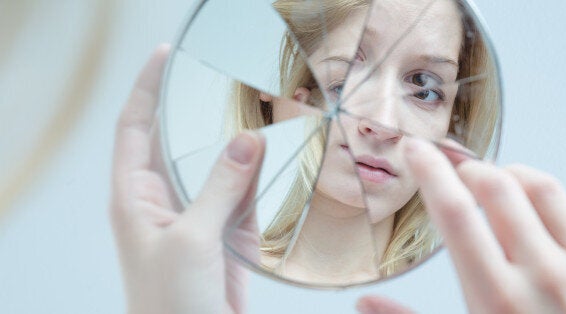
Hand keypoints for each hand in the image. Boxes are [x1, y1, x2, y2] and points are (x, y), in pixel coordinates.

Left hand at [110, 45, 264, 313]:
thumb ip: (219, 187)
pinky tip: (269, 165)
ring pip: (212, 169)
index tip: (166, 55)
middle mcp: (161, 202)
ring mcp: (193, 218)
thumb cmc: (168, 304)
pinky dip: (252, 181)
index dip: (145, 88)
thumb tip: (246, 141)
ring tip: (257, 117)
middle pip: (176, 143)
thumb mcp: (191, 238)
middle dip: (198, 114)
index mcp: (135, 198)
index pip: (133, 127)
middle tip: (227, 83)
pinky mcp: (219, 235)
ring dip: (233, 148)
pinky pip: (236, 197)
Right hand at [357, 139, 565, 312]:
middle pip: (498, 187)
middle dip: (469, 169)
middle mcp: (544, 277)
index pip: (453, 212)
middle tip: (456, 173)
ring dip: (515, 176)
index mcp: (495, 299)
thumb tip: (362, 304)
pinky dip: (565, 200)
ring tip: (499, 186)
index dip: (429, 171)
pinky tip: (548, 214)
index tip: (415, 150)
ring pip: (547, 189)